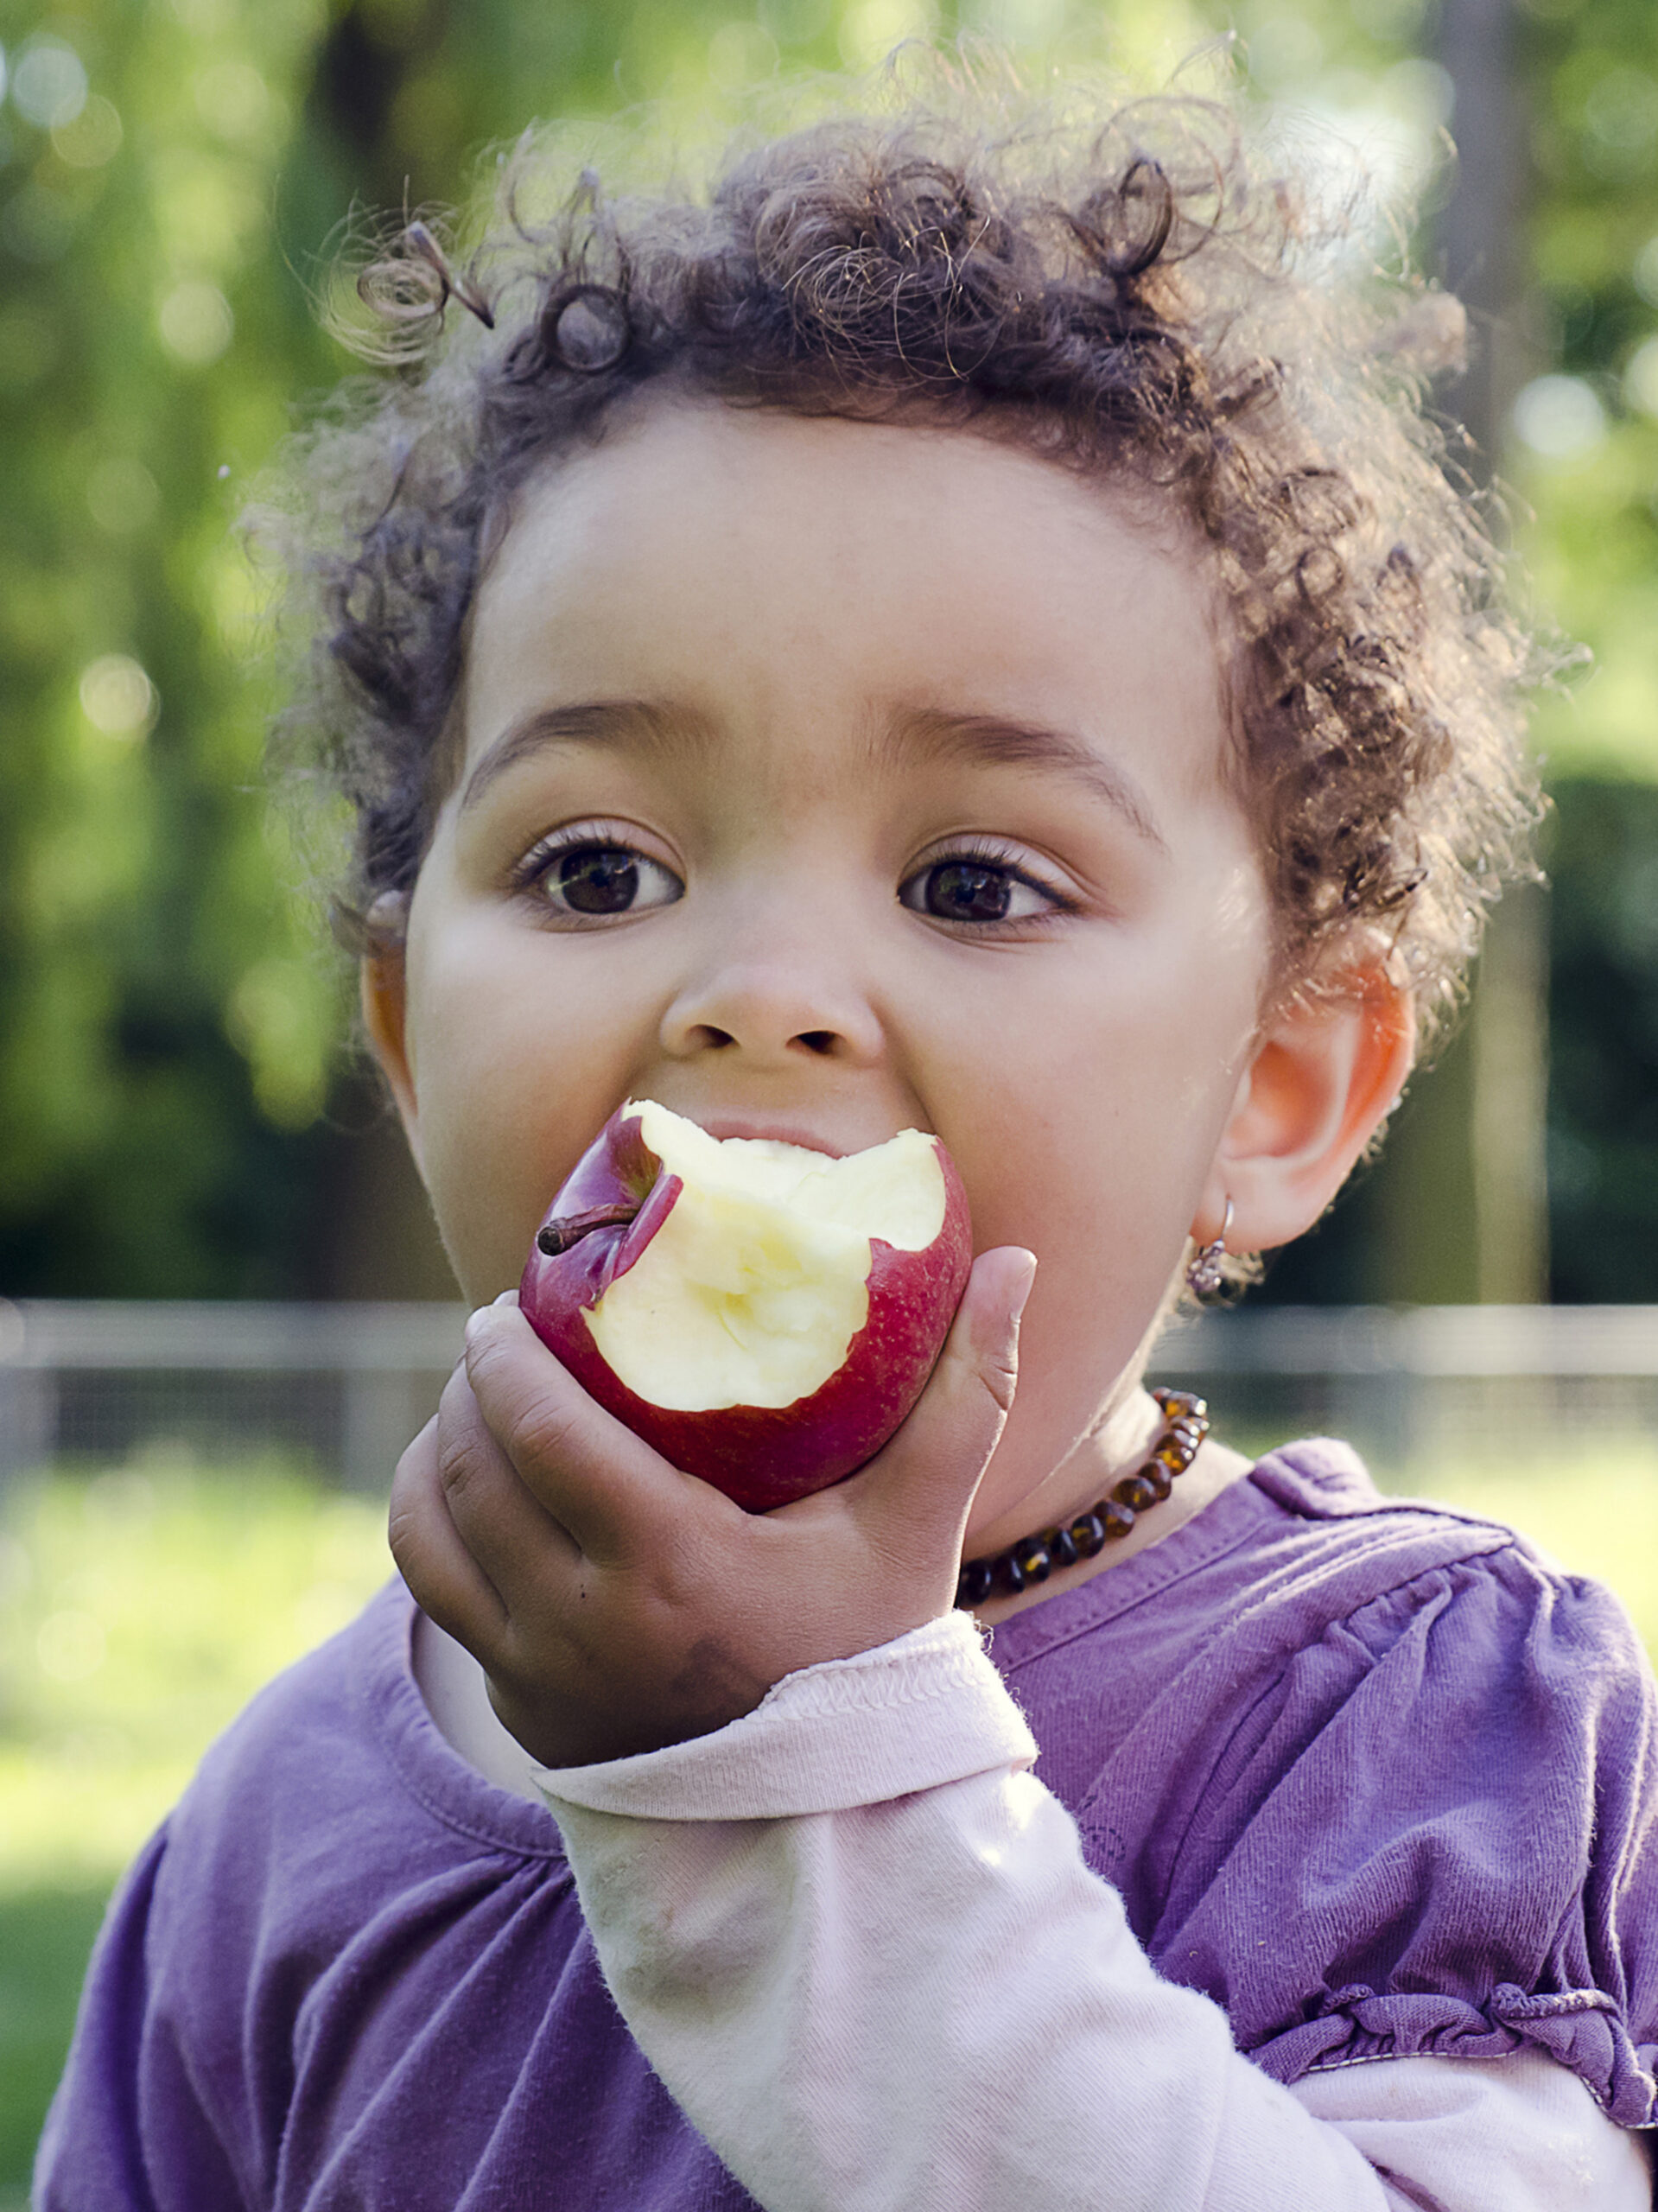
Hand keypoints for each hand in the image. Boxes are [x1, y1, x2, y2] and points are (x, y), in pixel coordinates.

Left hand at [388, 1246, 1035, 1767]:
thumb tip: (1018, 1262)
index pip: (539, 1431)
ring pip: (434, 1533)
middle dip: (466, 1386)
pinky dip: (428, 1525)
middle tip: (491, 1336)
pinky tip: (455, 1486)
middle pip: (474, 1469)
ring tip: (467, 1403)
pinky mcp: (517, 1709)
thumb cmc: (872, 1656)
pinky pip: (435, 1597)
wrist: (826, 1824)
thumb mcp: (919, 1525)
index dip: (501, 1356)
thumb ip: (970, 1393)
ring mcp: (537, 1676)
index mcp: (669, 1565)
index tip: (505, 1303)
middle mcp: (583, 1623)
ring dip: (434, 1451)